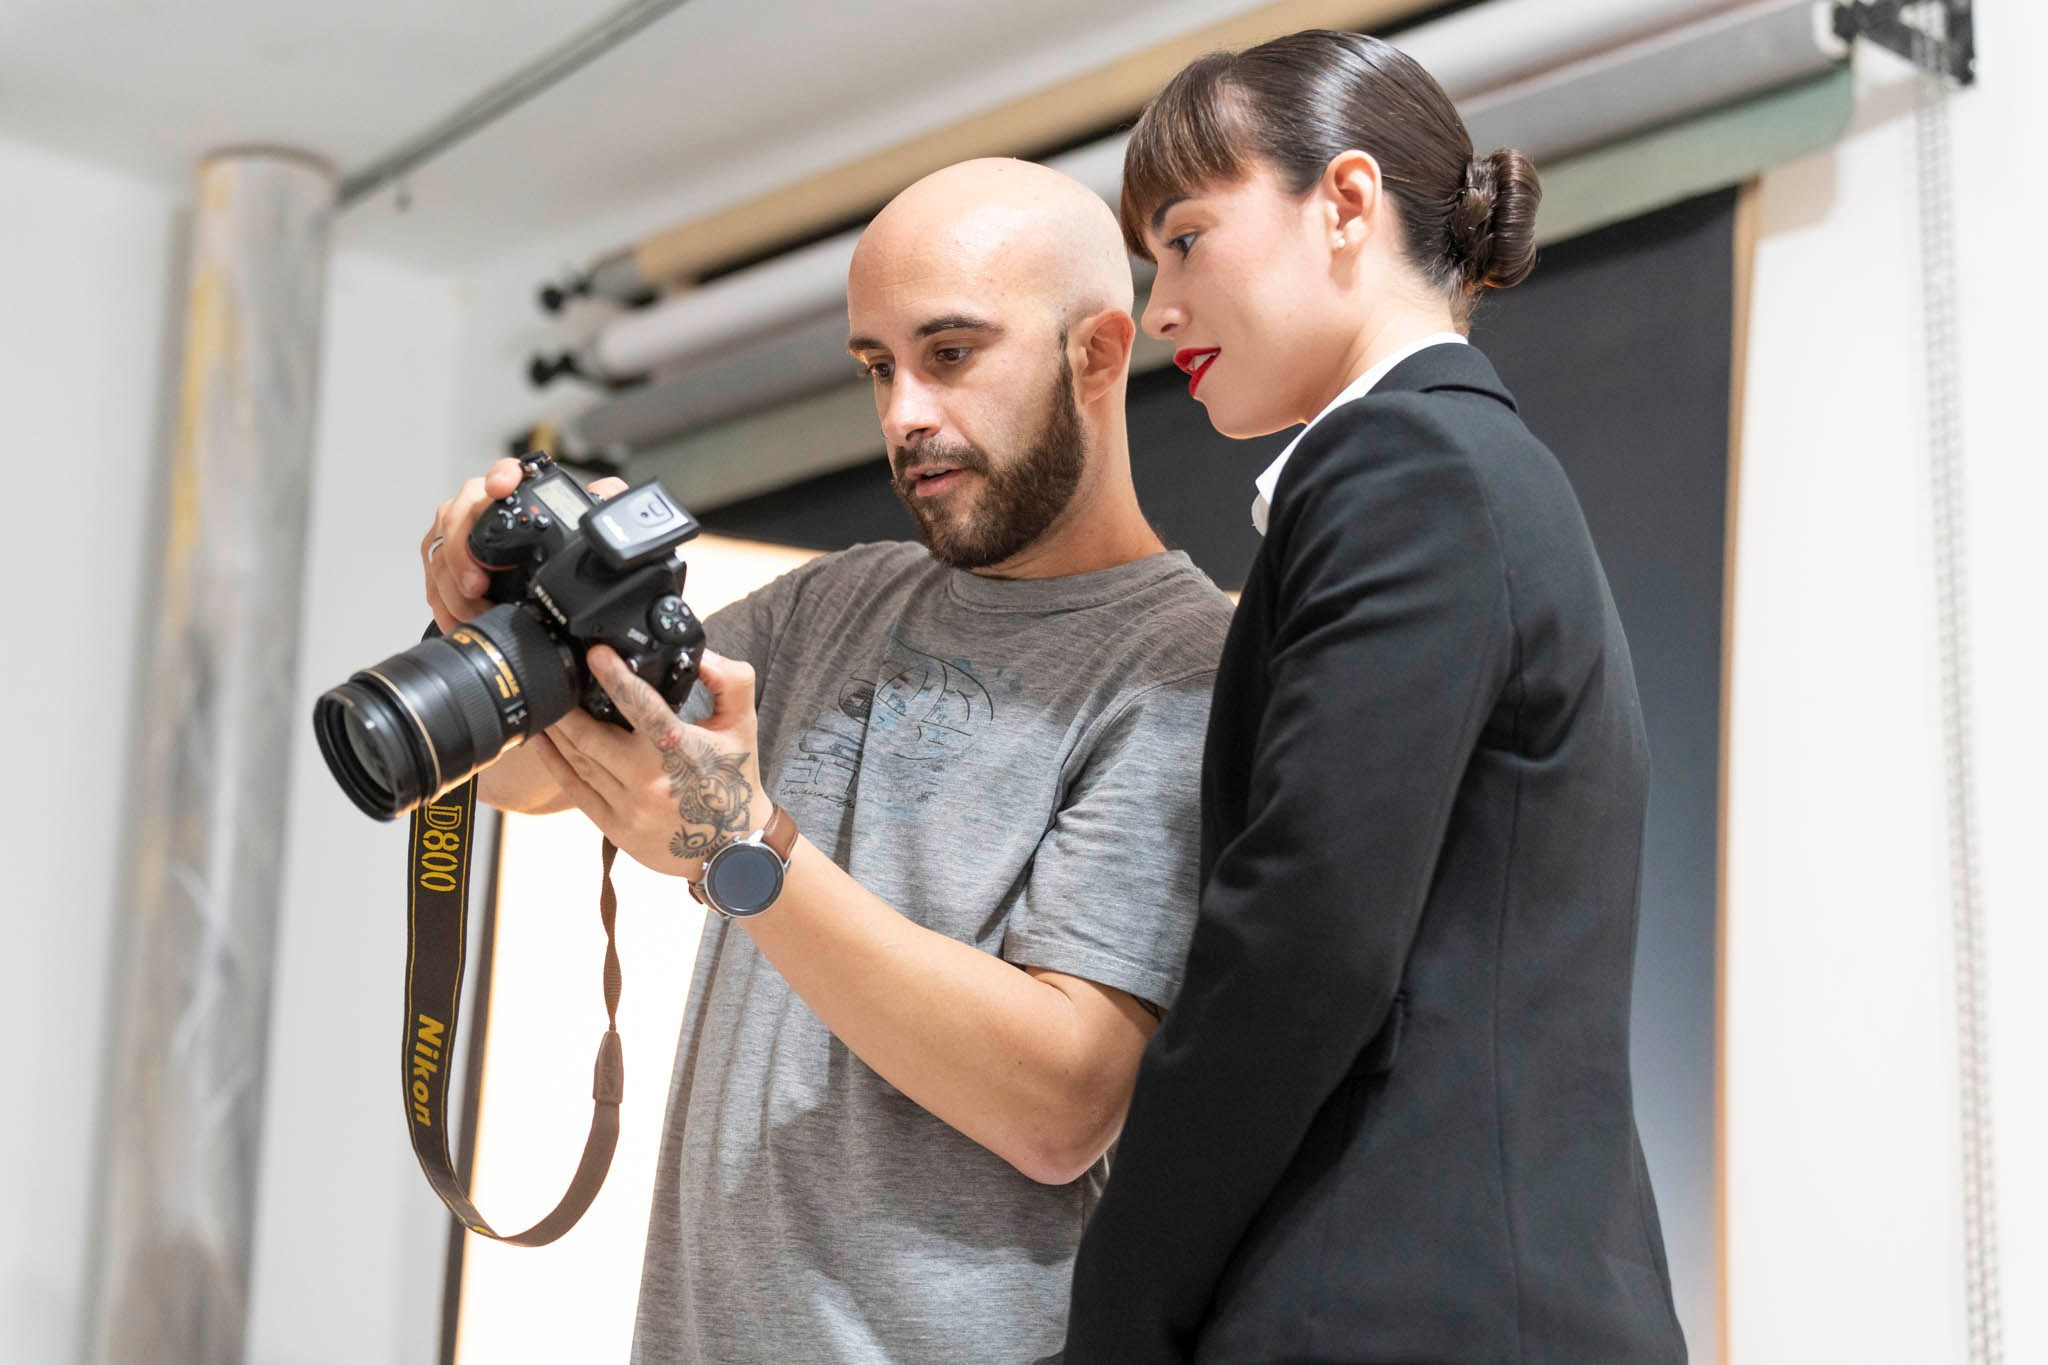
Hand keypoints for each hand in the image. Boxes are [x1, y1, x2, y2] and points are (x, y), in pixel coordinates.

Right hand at [420, 457, 626, 631]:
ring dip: (452, 585)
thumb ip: (599, 503)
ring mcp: (455, 528)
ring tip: (474, 610)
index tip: (500, 488)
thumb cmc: (554, 539)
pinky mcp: (442, 556)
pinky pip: (434, 574)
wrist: (532, 565)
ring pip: (440, 549)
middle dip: (462, 553)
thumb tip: (608, 492)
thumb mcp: (580, 523)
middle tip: (476, 585)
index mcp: (514, 490)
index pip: (505, 471)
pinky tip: (458, 618)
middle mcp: (479, 502)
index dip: (501, 475)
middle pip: (457, 515)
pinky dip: (443, 601)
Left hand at [531, 645, 770, 879]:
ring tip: (542, 703)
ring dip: (555, 731)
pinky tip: (538, 741)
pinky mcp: (615, 828)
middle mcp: (650, 781)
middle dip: (568, 707)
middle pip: (592, 737)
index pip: (642, 708)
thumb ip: (732, 681)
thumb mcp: (743, 726)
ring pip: (579, 761)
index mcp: (681, 751)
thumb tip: (702, 654)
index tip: (595, 655)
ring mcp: (629, 807)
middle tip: (556, 678)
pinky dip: (552, 763)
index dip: (616, 678)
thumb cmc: (734, 779)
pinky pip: (574, 791)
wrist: (731, 847)